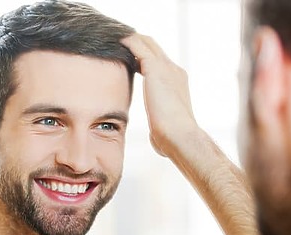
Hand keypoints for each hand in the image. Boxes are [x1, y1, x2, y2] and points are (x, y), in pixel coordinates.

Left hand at [121, 34, 199, 156]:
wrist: (180, 136)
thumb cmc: (171, 139)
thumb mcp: (165, 125)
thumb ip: (160, 121)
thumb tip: (156, 134)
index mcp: (177, 82)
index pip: (158, 61)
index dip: (142, 57)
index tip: (126, 58)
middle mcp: (173, 71)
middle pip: (153, 46)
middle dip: (135, 43)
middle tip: (114, 44)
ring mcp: (166, 68)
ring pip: (145, 42)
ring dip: (128, 39)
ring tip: (110, 40)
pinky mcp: (155, 69)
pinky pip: (137, 46)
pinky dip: (125, 42)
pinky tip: (112, 43)